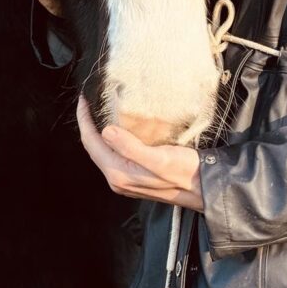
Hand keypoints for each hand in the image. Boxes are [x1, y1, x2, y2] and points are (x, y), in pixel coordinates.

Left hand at [76, 97, 204, 211]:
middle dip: (88, 124)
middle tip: (88, 101)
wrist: (203, 188)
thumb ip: (131, 147)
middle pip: (94, 148)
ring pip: (103, 151)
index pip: (92, 143)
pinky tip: (117, 127)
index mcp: (119, 174)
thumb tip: (105, 131)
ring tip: (99, 111)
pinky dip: (111, 138)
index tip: (83, 100)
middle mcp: (118, 179)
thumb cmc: (185, 172)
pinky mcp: (135, 175)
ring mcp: (126, 179)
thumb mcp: (160, 158)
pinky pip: (114, 154)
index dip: (84, 121)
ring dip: (98, 131)